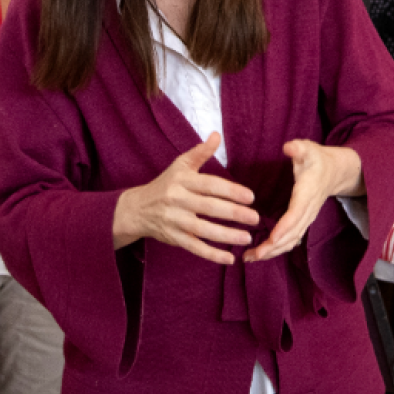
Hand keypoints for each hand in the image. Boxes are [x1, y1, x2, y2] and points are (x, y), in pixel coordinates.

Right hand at [112, 133, 258, 264]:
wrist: (138, 209)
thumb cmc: (165, 184)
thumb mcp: (180, 166)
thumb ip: (200, 152)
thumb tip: (217, 135)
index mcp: (182, 181)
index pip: (210, 185)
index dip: (231, 191)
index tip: (250, 197)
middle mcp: (178, 200)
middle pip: (209, 207)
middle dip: (234, 213)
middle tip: (255, 218)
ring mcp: (175, 221)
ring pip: (203, 229)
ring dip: (227, 235)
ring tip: (247, 237)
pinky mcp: (174, 238)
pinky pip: (195, 247)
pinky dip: (212, 254)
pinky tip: (229, 258)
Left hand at [247, 141, 361, 262]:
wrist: (335, 171)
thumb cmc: (317, 159)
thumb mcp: (308, 149)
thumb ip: (298, 148)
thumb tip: (289, 148)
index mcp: (306, 195)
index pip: (295, 216)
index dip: (283, 229)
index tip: (269, 240)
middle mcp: (307, 211)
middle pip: (291, 235)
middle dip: (272, 248)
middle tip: (250, 256)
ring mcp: (306, 219)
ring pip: (290, 241)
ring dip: (272, 252)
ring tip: (251, 258)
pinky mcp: (302, 222)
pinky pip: (291, 239)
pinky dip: (277, 248)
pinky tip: (262, 253)